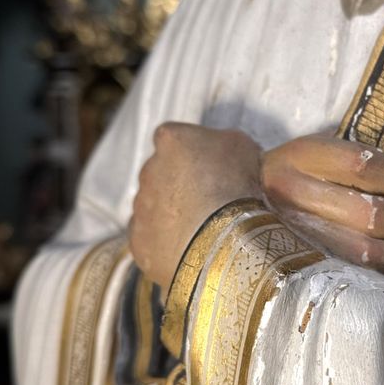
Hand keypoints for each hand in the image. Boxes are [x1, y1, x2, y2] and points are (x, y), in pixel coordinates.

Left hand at [130, 123, 261, 291]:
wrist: (224, 241)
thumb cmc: (237, 189)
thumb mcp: (244, 146)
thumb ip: (222, 141)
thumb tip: (221, 150)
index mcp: (171, 140)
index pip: (174, 139)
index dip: (193, 154)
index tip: (211, 167)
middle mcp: (148, 169)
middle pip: (161, 173)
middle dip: (180, 184)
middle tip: (210, 199)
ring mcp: (141, 207)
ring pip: (155, 206)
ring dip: (173, 213)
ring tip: (204, 227)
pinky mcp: (139, 240)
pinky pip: (151, 237)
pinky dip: (166, 240)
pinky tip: (191, 246)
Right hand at [261, 134, 383, 282]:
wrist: (238, 196)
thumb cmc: (300, 173)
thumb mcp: (321, 153)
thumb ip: (362, 165)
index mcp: (304, 156)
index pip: (364, 166)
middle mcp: (294, 192)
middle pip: (366, 213)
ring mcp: (292, 231)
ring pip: (359, 249)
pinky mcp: (295, 261)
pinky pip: (348, 271)